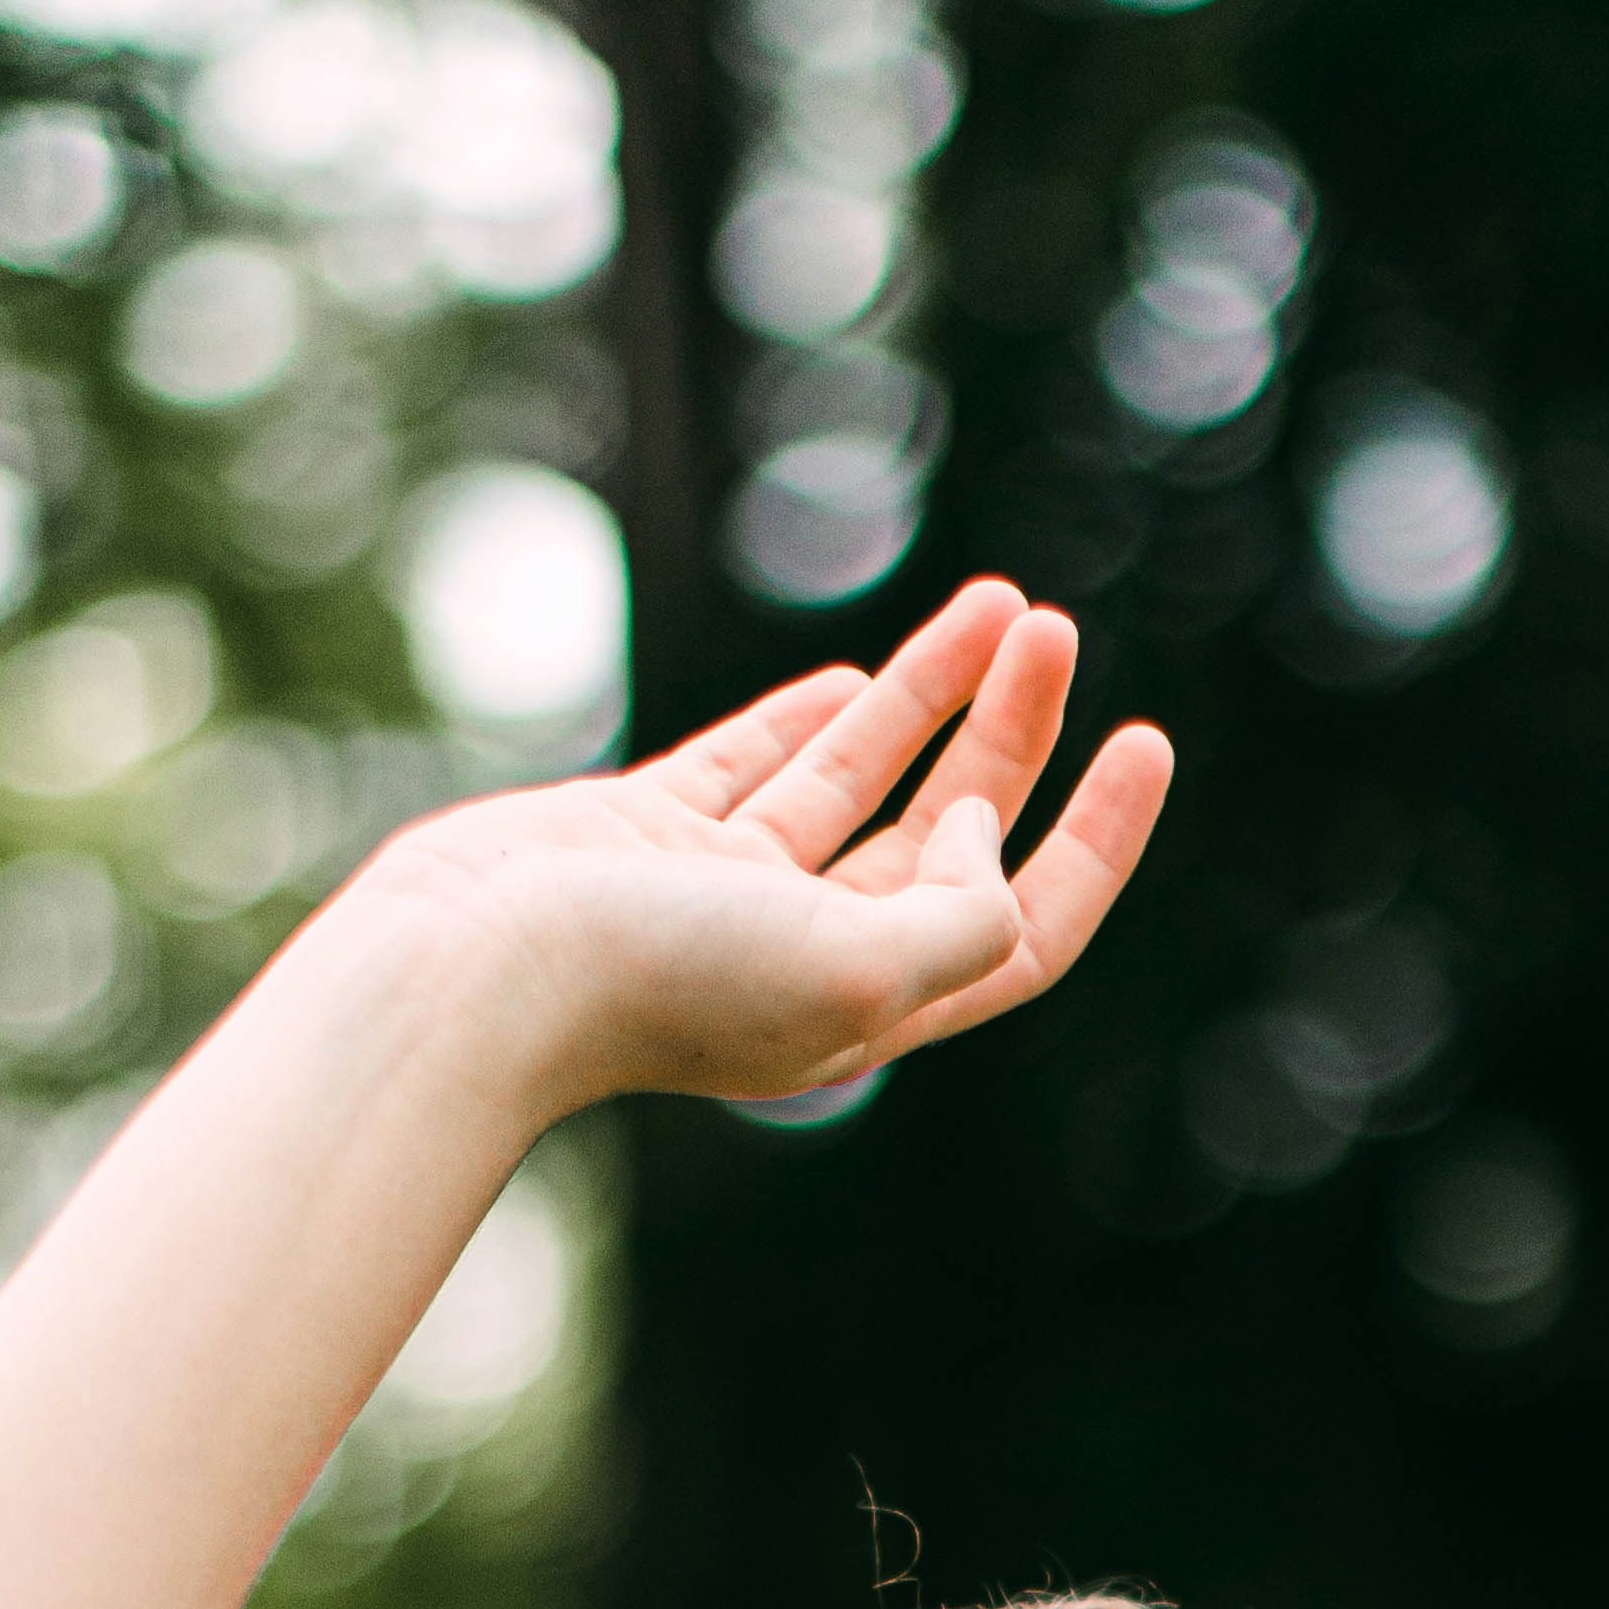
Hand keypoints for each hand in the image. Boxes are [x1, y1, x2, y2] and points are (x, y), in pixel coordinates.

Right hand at [384, 577, 1172, 1116]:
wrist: (466, 975)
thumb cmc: (654, 985)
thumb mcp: (857, 971)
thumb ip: (958, 916)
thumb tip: (977, 834)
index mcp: (870, 1003)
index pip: (1022, 927)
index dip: (1096, 841)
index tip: (1142, 740)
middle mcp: (805, 954)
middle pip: (948, 835)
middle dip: (1010, 731)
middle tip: (1052, 627)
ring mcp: (720, 896)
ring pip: (857, 782)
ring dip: (928, 695)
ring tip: (999, 605)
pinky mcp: (641, 841)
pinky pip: (751, 772)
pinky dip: (808, 724)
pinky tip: (859, 678)